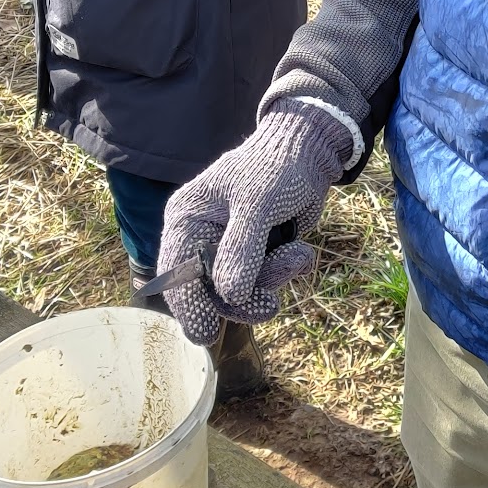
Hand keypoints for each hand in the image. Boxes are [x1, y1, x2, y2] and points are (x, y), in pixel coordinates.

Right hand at [156, 103, 352, 344]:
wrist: (310, 155)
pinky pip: (263, 281)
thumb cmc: (275, 168)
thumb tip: (230, 294)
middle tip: (269, 306)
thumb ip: (241, 247)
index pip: (177, 271)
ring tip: (298, 257)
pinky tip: (301, 253)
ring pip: (240, 290)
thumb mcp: (256, 203)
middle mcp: (201, 237)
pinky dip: (284, 271)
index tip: (207, 332)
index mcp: (187, 218)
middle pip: (208, 290)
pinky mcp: (255, 255)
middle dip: (243, 299)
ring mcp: (228, 248)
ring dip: (272, 280)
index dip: (189, 305)